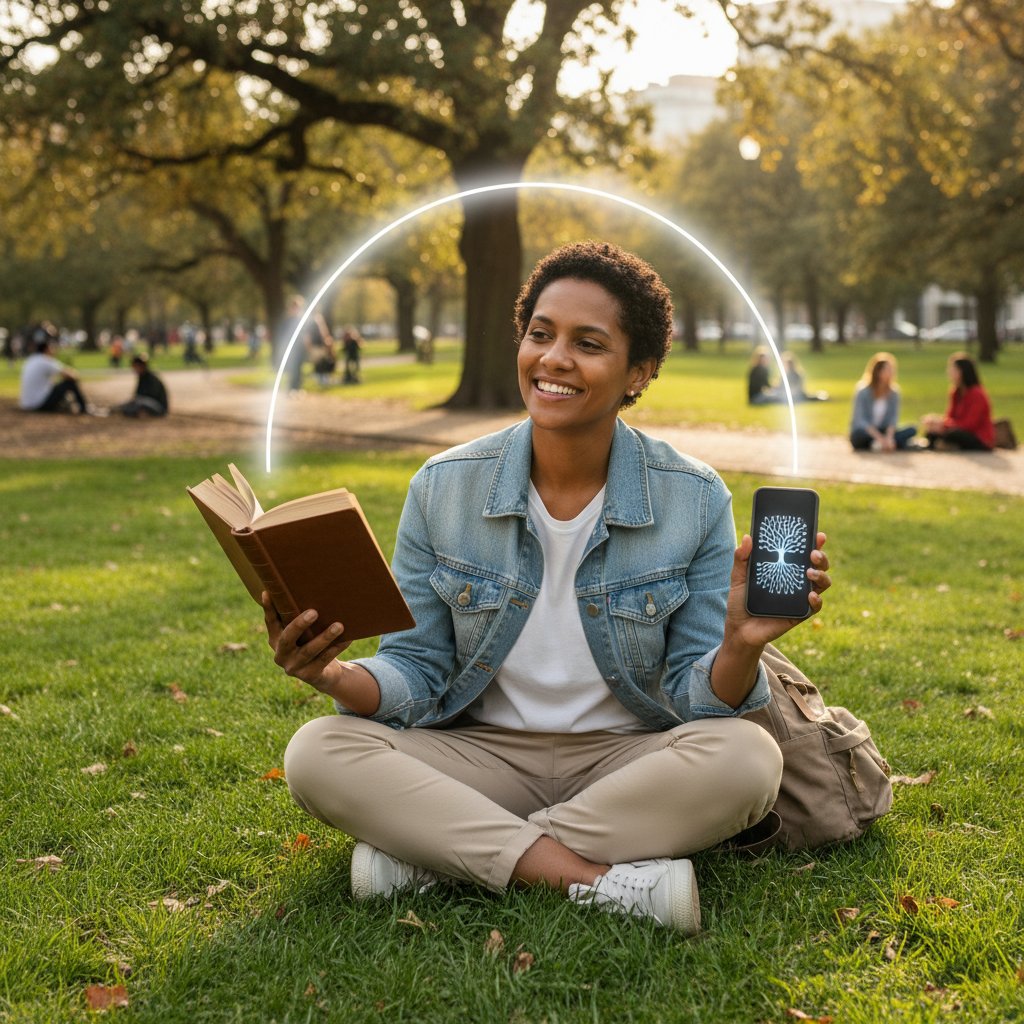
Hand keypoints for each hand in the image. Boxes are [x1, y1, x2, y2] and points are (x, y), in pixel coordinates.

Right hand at [262, 591, 349, 691]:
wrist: (324, 674)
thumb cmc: (312, 643)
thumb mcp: (303, 632)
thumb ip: (299, 616)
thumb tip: (311, 587)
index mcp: (276, 639)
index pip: (271, 622)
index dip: (268, 608)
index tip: (268, 592)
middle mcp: (281, 654)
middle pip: (288, 638)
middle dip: (300, 625)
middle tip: (314, 612)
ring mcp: (293, 667)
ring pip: (309, 651)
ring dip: (325, 637)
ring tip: (339, 625)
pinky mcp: (309, 676)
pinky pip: (324, 660)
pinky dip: (337, 648)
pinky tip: (347, 638)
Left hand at [723, 532, 831, 649]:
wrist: (739, 629)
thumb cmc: (741, 601)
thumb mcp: (738, 577)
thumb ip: (741, 558)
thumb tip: (747, 538)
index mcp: (785, 568)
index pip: (803, 552)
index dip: (814, 542)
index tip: (819, 535)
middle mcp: (796, 580)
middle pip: (819, 565)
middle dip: (821, 557)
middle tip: (813, 553)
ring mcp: (800, 597)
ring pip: (822, 583)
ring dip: (822, 575)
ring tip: (810, 572)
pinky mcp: (800, 614)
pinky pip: (815, 606)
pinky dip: (817, 600)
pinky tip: (810, 595)